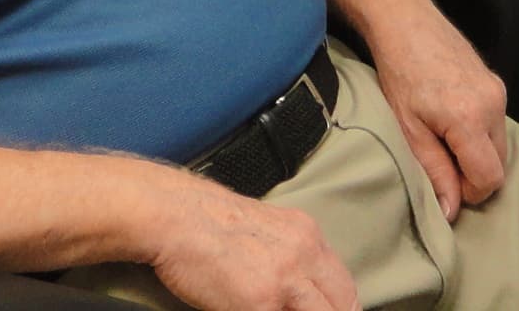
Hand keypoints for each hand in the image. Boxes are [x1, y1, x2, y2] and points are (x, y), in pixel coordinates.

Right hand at [142, 170, 357, 310]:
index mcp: (307, 235)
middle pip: (341, 305)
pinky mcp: (260, 303)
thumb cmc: (206, 222)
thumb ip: (290, 257)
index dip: (338, 309)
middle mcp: (304, 253)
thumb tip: (301, 292)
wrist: (174, 216)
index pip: (344, 287)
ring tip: (271, 308)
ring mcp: (285, 280)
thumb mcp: (265, 230)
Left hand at [365, 5, 508, 220]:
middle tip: (441, 160)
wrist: (405, 20)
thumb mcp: (409, 128)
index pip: (490, 178)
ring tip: (443, 136)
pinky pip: (496, 121)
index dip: (469, 191)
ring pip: (499, 143)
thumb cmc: (399, 72)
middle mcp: (493, 104)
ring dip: (477, 151)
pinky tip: (450, 118)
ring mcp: (498, 89)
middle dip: (474, 172)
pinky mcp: (496, 81)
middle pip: (499, 162)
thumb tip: (451, 211)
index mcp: (471, 119)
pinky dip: (479, 132)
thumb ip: (434, 171)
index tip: (446, 183)